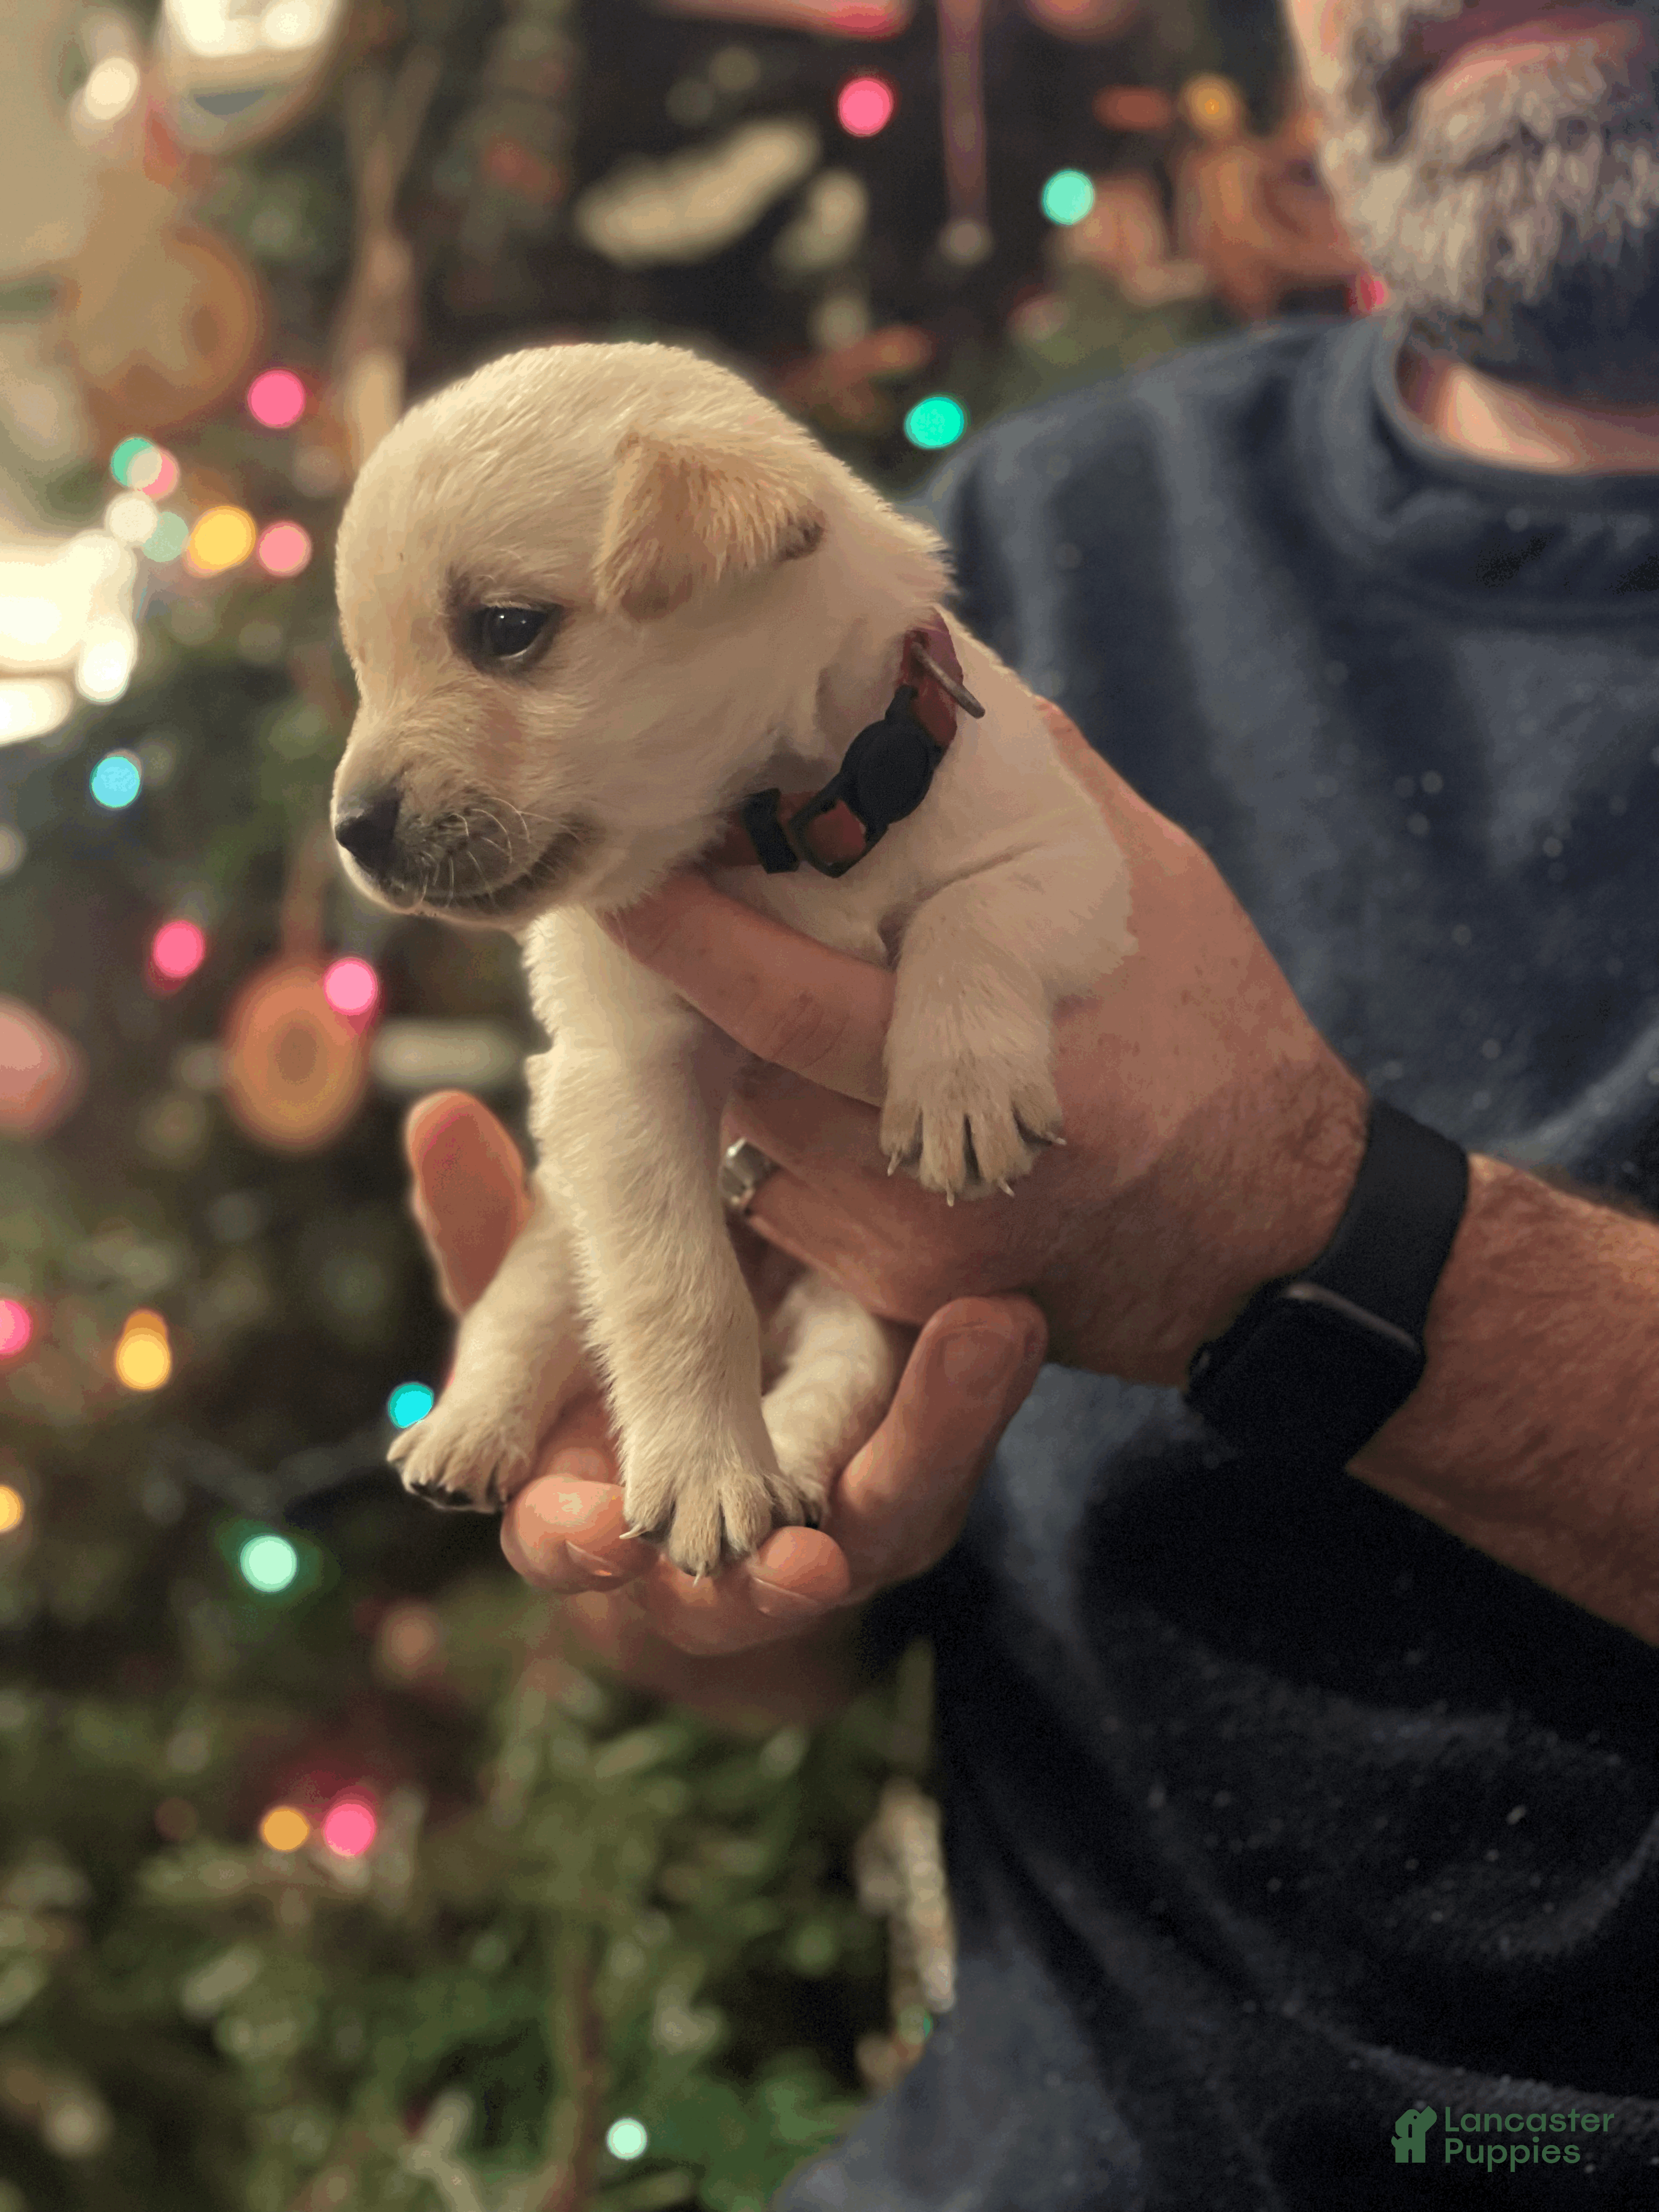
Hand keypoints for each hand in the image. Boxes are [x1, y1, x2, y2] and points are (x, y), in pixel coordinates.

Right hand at [402, 1091, 1046, 1704]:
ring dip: (918, 1454)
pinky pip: (951, 1447)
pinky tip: (1005, 1320)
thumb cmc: (599, 1329)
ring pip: (876, 1517)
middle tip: (798, 1564)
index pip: (565, 1535)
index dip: (577, 1540)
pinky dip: (975, 1390)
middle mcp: (711, 1537)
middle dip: (759, 1582)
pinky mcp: (917, 1469)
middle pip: (735, 1591)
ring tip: (958, 1372)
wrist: (732, 1306)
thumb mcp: (540, 1274)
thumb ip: (484, 1218)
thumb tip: (438, 1119)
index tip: (598, 1529)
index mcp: (584, 1493)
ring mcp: (828, 1513)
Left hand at [600, 701, 1370, 1389]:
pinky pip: (792, 1206)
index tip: (618, 875)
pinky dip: (790, 1141)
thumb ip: (1043, 781)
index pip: (787, 998)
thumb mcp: (1149, 879)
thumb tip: (946, 677)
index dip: (688, 938)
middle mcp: (950, 1160)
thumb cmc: (1215, 1034)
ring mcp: (923, 1242)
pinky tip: (836, 1090)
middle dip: (706, 992)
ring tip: (785, 990)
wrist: (1272, 1231)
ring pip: (759, 1136)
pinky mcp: (908, 1298)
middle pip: (750, 1073)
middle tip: (661, 901)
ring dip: (750, 1063)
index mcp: (1010, 1038)